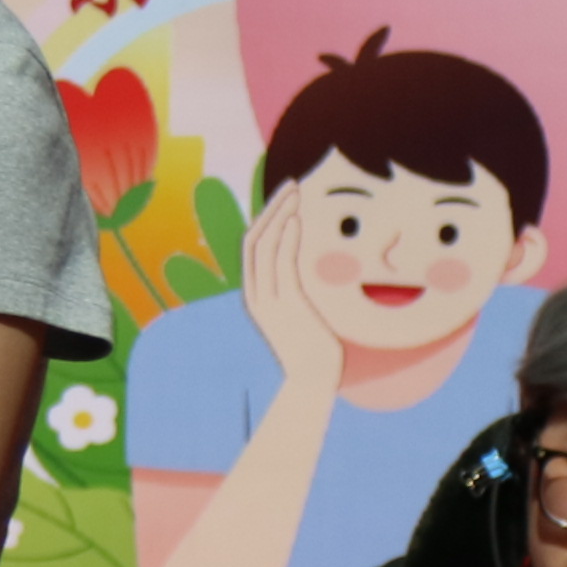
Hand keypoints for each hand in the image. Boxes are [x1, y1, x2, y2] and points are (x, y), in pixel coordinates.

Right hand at [240, 184, 342, 390]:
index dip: (267, 218)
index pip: (254, 247)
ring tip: (296, 193)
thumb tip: (312, 277)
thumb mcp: (300, 317)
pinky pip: (282, 263)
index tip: (285, 199)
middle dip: (272, 208)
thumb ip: (298, 294)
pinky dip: (288, 237)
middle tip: (291, 185)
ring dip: (281, 215)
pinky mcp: (286, 305)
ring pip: (266, 246)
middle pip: (255, 239)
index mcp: (256, 296)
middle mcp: (256, 295)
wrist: (312, 381)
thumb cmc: (313, 351)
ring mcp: (268, 300)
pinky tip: (297, 219)